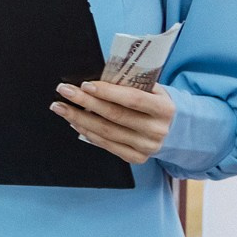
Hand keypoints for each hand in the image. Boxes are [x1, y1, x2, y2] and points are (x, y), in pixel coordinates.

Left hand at [53, 80, 175, 163]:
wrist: (174, 130)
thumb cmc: (156, 103)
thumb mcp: (153, 90)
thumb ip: (132, 84)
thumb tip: (98, 78)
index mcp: (164, 108)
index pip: (132, 99)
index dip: (107, 92)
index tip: (85, 85)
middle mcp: (156, 129)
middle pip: (114, 115)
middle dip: (85, 102)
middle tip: (64, 91)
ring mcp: (146, 146)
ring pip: (106, 132)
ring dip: (79, 118)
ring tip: (61, 107)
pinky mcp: (136, 157)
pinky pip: (106, 144)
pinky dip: (87, 132)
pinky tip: (74, 122)